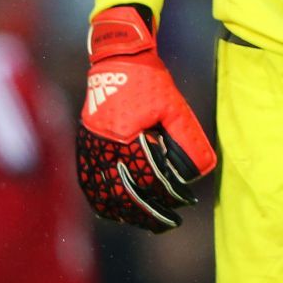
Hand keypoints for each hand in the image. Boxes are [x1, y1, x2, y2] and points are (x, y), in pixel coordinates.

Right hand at [76, 5, 217, 232]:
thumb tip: (198, 172)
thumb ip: (186, 139)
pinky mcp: (85, 146)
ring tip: (148, 224)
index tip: (186, 202)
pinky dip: (101, 202)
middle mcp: (105, 146)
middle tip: (171, 223)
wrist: (117, 59)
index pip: (150, 179)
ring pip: (105, 193)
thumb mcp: (174, 107)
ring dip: (127, 213)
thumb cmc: (150, 81)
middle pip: (126, 193)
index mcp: (128, 137)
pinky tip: (114, 215)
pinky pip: (88, 182)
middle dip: (150, 212)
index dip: (169, 195)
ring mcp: (90, 148)